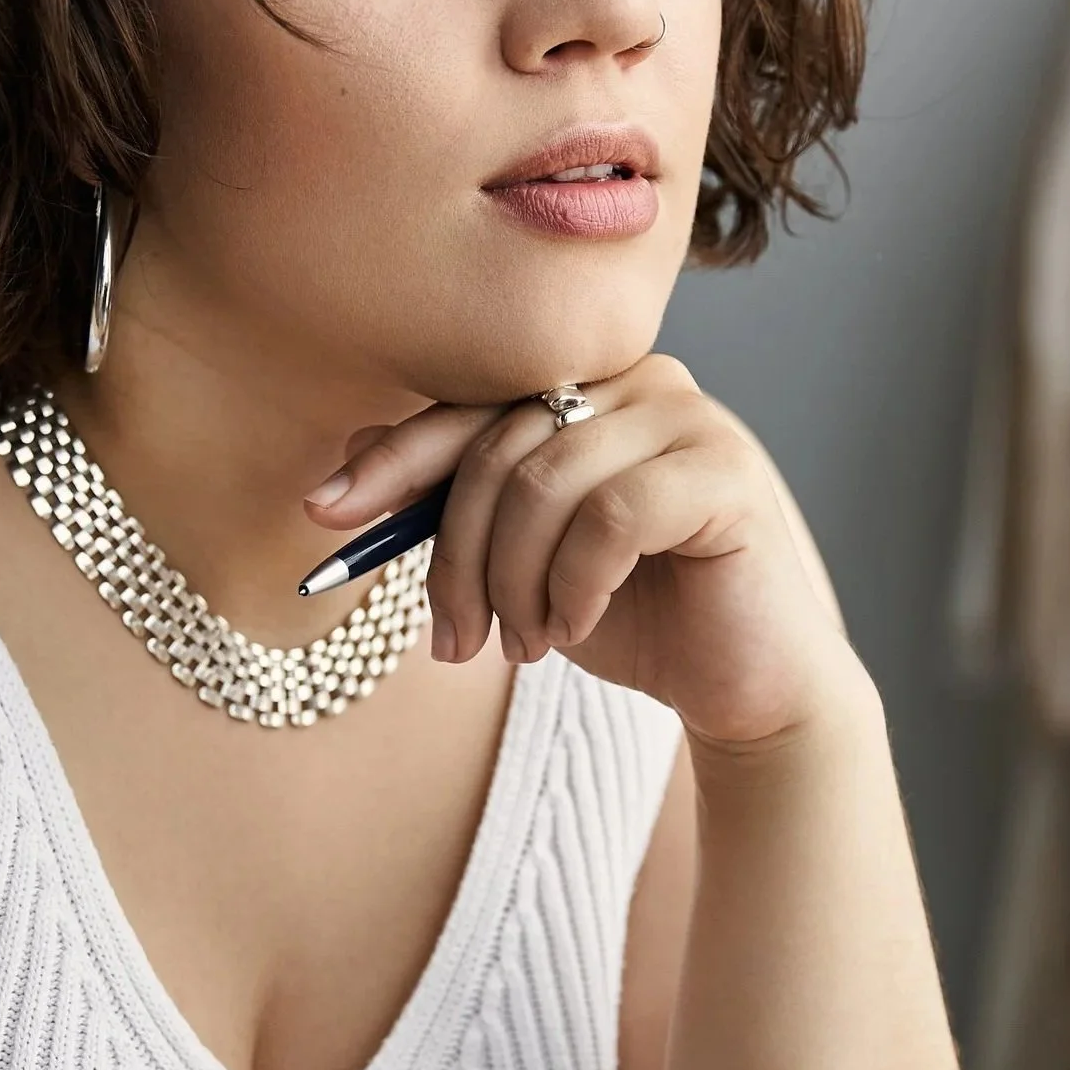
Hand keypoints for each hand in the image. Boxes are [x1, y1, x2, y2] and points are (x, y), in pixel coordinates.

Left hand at [305, 360, 858, 749]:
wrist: (747, 687)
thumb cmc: (636, 618)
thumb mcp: (524, 563)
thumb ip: (458, 503)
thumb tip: (350, 452)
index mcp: (589, 389)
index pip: (470, 410)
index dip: (391, 460)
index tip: (322, 513)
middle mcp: (641, 382)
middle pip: (499, 448)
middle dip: (456, 558)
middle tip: (454, 642)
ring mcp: (690, 419)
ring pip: (547, 482)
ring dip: (515, 582)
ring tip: (525, 645)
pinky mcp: (727, 473)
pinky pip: (611, 514)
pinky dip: (574, 584)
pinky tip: (576, 628)